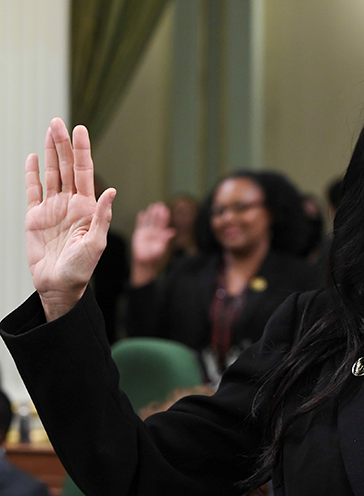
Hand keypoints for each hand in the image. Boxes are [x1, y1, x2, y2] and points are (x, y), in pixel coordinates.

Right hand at [25, 118, 114, 320]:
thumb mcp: (96, 243)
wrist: (59, 285)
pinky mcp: (35, 217)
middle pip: (66, 168)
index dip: (82, 151)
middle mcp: (70, 204)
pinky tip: (33, 157)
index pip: (85, 173)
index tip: (80, 130)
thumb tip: (111, 191)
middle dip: (63, 145)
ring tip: (49, 131)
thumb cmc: (82, 268)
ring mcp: (52, 209)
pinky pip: (33, 190)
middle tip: (59, 122)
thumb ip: (102, 216)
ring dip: (49, 153)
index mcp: (87, 208)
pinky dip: (32, 174)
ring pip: (50, 174)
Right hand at [129, 202, 175, 286]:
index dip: (164, 217)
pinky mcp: (139, 234)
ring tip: (152, 206)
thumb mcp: (161, 248)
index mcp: (160, 235)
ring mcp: (146, 233)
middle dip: (158, 213)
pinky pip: (140, 225)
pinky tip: (141, 213)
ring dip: (150, 214)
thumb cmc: (154, 257)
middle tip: (160, 204)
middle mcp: (153, 232)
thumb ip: (165, 239)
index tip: (166, 209)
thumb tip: (172, 232)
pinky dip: (140, 220)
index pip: (163, 224)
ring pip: (148, 221)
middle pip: (156, 220)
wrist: (144, 261)